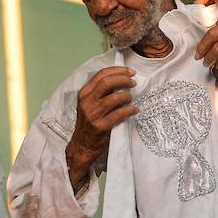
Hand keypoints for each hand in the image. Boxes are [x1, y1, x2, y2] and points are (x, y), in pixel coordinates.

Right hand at [66, 66, 137, 187]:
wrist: (82, 146)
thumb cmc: (88, 124)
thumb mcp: (89, 104)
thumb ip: (100, 93)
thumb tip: (121, 80)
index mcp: (84, 94)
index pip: (101, 75)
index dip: (118, 70)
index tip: (130, 72)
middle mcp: (86, 102)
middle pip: (107, 83)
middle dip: (124, 79)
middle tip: (133, 82)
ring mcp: (93, 114)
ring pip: (114, 98)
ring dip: (127, 96)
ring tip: (131, 99)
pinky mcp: (100, 126)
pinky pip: (119, 114)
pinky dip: (130, 110)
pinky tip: (134, 110)